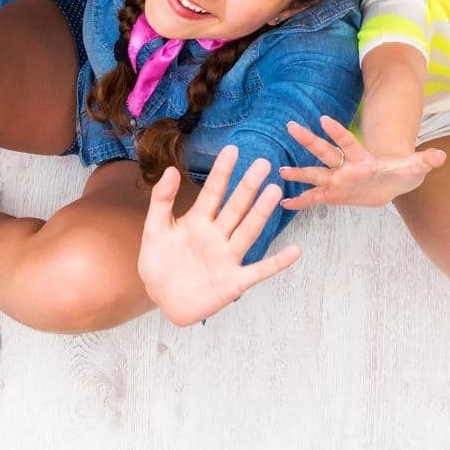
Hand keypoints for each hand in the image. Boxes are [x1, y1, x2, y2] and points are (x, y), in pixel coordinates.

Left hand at [138, 147, 299, 325]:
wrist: (161, 299)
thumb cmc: (159, 263)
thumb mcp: (155, 230)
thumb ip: (162, 201)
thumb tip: (171, 169)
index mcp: (198, 220)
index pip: (213, 192)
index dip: (222, 172)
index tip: (232, 149)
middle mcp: (217, 235)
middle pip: (235, 207)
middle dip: (247, 186)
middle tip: (262, 163)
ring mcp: (228, 257)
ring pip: (248, 231)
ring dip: (260, 213)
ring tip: (274, 191)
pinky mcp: (234, 282)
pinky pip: (259, 271)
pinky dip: (277, 263)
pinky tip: (295, 251)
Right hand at [280, 116, 445, 208]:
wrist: (392, 183)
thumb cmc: (401, 172)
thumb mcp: (414, 168)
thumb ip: (424, 160)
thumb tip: (440, 156)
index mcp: (363, 157)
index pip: (348, 141)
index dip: (337, 131)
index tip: (323, 119)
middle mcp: (346, 166)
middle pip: (325, 151)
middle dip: (309, 140)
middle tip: (291, 126)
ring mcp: (338, 179)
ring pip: (316, 173)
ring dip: (299, 172)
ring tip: (279, 170)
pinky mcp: (335, 194)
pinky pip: (315, 197)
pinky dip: (301, 200)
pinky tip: (285, 202)